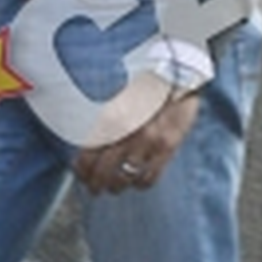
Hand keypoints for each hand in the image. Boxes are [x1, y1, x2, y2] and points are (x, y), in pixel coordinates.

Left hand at [73, 90, 200, 194]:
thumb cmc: (146, 84)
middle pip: (104, 171)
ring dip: (116, 186)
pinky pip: (150, 177)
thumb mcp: (118, 95)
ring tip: (113, 187)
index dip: (82, 169)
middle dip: (96, 183)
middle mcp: (129, 131)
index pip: (88, 154)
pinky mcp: (169, 148)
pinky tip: (136, 180)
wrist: (180, 74)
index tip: (81, 173)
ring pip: (126, 178)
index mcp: (112, 116)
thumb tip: (86, 141)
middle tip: (94, 187)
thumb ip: (103, 117)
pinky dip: (140, 184)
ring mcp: (151, 142)